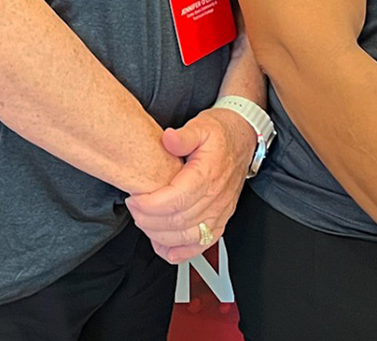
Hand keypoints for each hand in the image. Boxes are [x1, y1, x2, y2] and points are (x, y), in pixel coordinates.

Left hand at [125, 107, 256, 263]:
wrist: (242, 139)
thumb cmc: (221, 133)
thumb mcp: (201, 125)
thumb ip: (183, 135)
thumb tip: (168, 139)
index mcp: (208, 175)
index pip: (176, 200)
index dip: (150, 205)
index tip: (135, 198)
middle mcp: (216, 198)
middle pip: (178, 221)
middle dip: (149, 220)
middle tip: (134, 208)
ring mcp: (220, 212)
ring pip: (188, 236)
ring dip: (161, 236)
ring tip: (144, 223)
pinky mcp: (220, 220)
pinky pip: (202, 244)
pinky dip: (183, 252)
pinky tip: (166, 250)